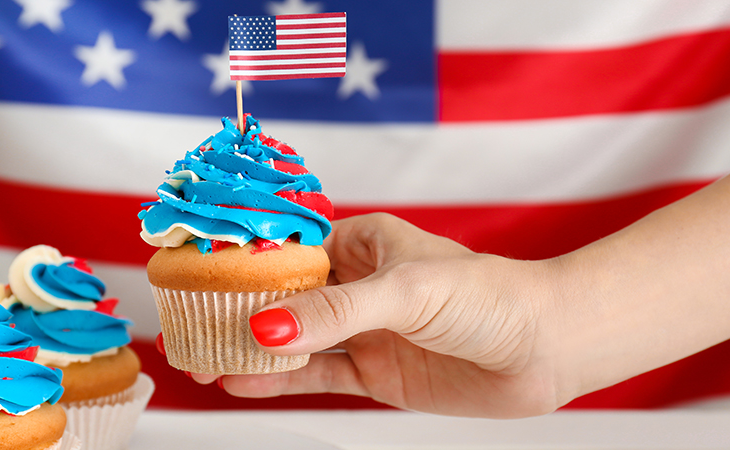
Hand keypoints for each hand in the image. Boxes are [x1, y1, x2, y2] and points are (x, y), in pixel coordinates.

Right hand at [191, 213, 562, 417]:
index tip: (195, 272)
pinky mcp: (378, 371)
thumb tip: (266, 329)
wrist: (543, 349)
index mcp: (365, 242)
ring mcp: (367, 330)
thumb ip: (336, 312)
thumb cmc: (489, 297)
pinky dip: (281, 380)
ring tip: (201, 358)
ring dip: (251, 349)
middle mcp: (361, 284)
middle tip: (186, 323)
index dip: (243, 261)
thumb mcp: (406, 292)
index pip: (289, 248)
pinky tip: (244, 381)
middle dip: (237, 310)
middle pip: (284, 296)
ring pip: (297, 339)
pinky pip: (319, 375)